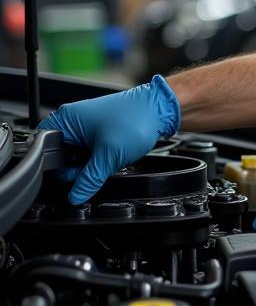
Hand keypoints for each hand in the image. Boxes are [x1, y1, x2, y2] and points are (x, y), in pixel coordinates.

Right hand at [39, 75, 180, 203]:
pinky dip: (101, 158)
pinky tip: (114, 156)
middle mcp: (74, 120)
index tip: (70, 176)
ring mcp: (88, 126)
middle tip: (95, 168)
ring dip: (92, 163)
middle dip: (77, 167)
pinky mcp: (101, 131)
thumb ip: (88, 180)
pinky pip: (93, 152)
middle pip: (61, 155)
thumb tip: (75, 196)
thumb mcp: (108, 156)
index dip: (54, 167)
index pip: (42, 148)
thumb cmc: (136, 120)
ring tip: (109, 158)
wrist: (162, 109)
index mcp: (66, 119)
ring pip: (79, 156)